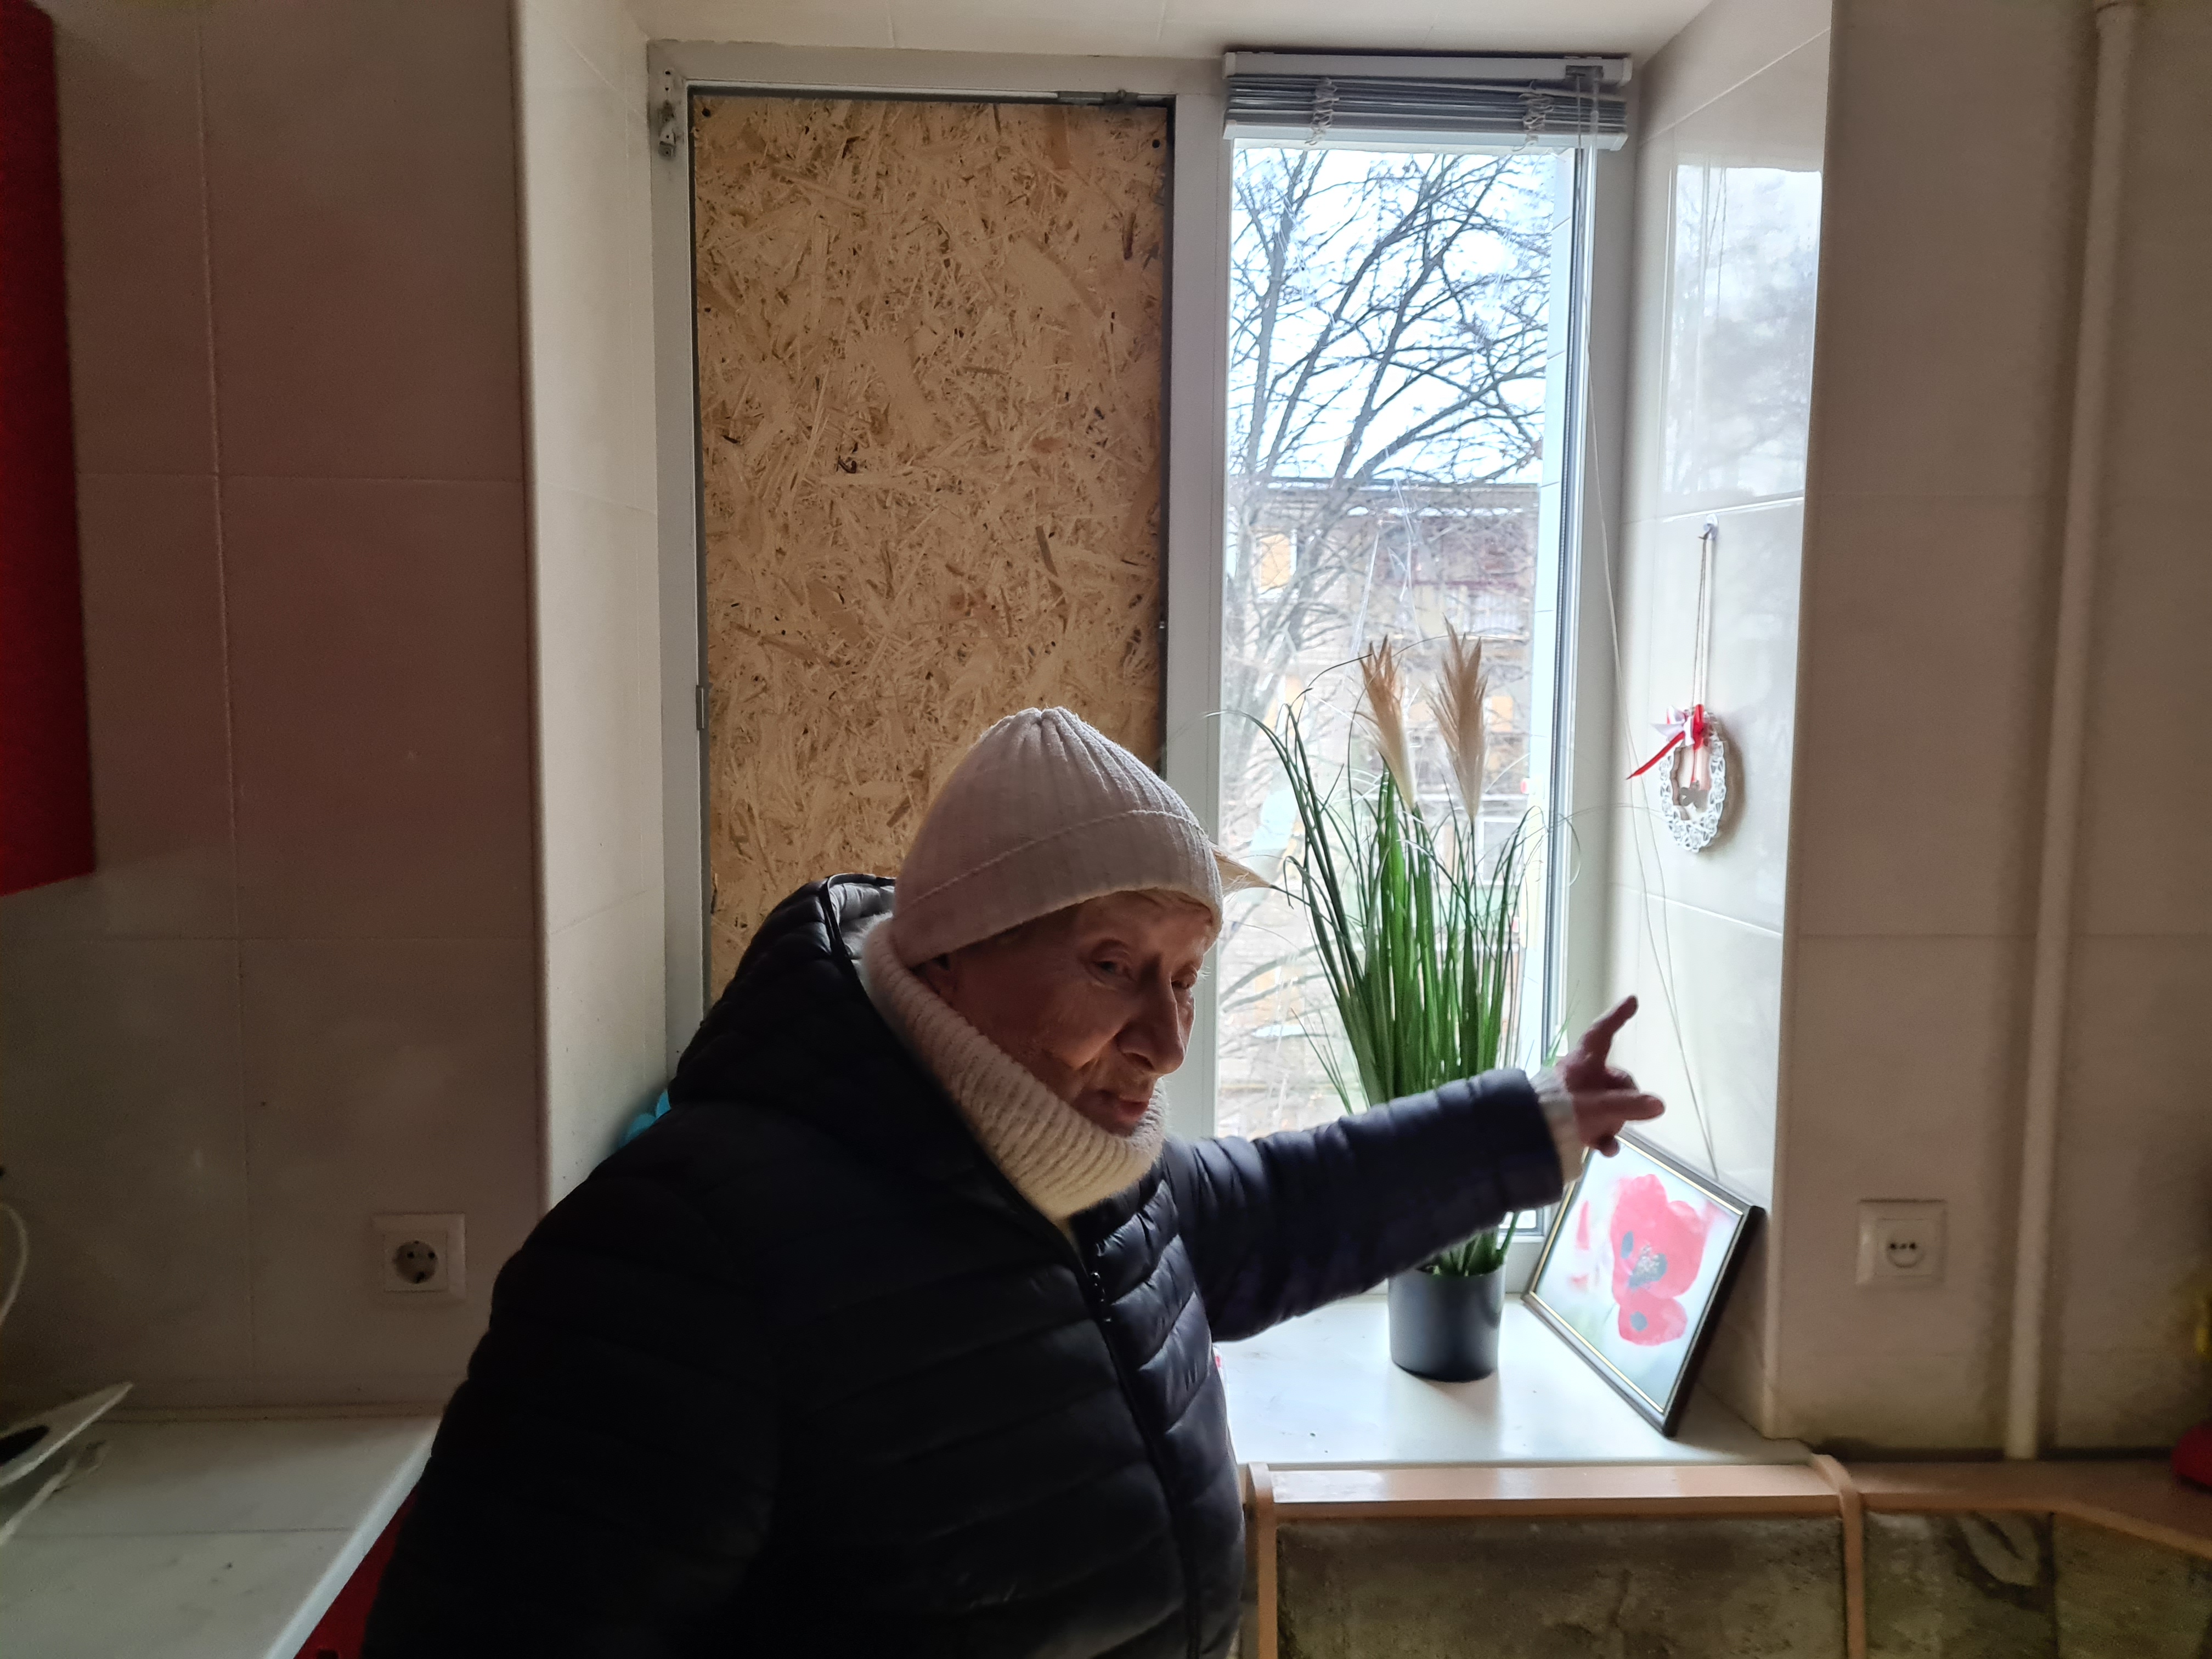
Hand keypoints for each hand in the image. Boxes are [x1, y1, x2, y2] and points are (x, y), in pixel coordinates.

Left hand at [1560, 996, 1663, 1156]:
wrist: (1526, 1137)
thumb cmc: (1561, 1112)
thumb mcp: (1599, 1108)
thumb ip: (1629, 1106)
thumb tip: (1659, 1104)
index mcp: (1583, 1061)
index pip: (1603, 1032)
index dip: (1617, 1016)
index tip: (1632, 1000)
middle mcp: (1580, 1075)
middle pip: (1616, 1081)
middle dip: (1626, 1101)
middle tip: (1620, 1117)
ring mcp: (1577, 1097)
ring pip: (1609, 1105)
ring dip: (1613, 1123)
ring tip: (1606, 1138)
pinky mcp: (1571, 1119)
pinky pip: (1596, 1124)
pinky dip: (1603, 1136)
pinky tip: (1606, 1150)